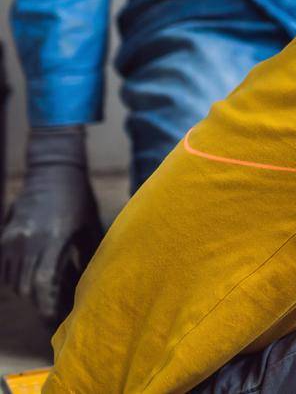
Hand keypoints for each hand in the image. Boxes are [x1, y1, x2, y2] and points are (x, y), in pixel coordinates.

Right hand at [0, 125, 102, 325]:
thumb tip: (88, 287)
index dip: (47, 306)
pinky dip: (15, 278)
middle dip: (39, 302)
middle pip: (26, 287)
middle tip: (53, 310)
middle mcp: (29, 241)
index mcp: (55, 239)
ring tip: (44, 293)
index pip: (44, 283)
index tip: (55, 319)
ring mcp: (13, 238)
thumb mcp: (89, 228)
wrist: (54, 173)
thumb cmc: (80, 201)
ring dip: (27, 291)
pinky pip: (4, 269)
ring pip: (13, 280)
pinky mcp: (5, 236)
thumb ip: (86, 257)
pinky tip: (31, 277)